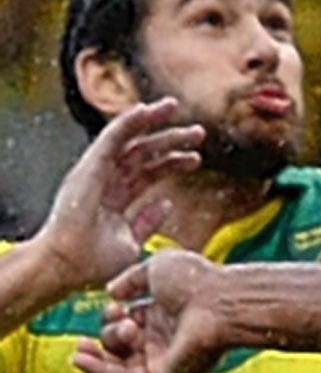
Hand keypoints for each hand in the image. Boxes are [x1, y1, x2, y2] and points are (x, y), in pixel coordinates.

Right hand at [31, 99, 201, 292]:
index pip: (148, 173)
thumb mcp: (130, 243)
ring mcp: (97, 173)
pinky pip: (111, 137)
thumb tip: (166, 203)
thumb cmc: (92, 263)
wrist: (68, 266)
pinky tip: (146, 110)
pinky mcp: (90, 167)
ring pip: (130, 140)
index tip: (196, 158)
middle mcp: (106, 182)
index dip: (172, 163)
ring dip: (152, 121)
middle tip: (199, 132)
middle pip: (143, 154)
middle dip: (171, 140)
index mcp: (115, 198)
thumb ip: (146, 222)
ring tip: (174, 106)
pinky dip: (128, 121)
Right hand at [73, 249, 226, 372]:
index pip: (128, 322)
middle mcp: (166, 338)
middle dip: (107, 334)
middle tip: (114, 319)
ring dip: (100, 353)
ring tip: (89, 341)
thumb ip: (130, 279)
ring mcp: (166, 359)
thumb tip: (111, 294)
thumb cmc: (198, 280)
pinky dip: (100, 372)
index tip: (113, 306)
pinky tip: (79, 360)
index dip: (113, 316)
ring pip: (120, 364)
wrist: (219, 301)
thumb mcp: (156, 268)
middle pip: (121, 345)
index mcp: (166, 313)